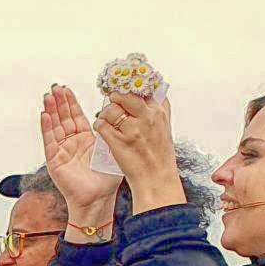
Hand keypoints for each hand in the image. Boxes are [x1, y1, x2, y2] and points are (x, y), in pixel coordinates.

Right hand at [41, 84, 123, 231]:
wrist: (99, 198)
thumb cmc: (107, 178)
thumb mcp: (113, 148)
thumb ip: (112, 130)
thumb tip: (118, 110)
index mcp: (86, 140)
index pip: (76, 116)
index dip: (71, 102)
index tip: (67, 89)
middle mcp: (72, 143)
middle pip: (63, 118)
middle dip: (59, 102)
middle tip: (55, 87)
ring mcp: (62, 151)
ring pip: (55, 126)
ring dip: (51, 111)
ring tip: (47, 96)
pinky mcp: (54, 160)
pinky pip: (50, 140)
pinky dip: (47, 127)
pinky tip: (45, 115)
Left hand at [94, 91, 186, 211]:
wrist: (156, 179)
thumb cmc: (160, 155)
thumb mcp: (164, 128)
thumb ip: (158, 110)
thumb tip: (154, 94)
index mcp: (159, 112)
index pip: (143, 89)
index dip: (131, 87)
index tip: (124, 86)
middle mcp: (147, 118)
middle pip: (125, 95)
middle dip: (115, 96)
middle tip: (112, 100)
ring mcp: (133, 130)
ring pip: (111, 109)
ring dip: (105, 112)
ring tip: (107, 118)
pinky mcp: (119, 142)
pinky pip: (102, 125)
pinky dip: (99, 125)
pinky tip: (102, 129)